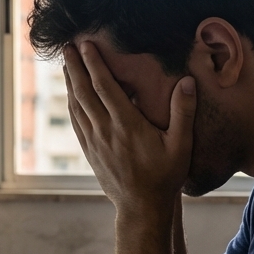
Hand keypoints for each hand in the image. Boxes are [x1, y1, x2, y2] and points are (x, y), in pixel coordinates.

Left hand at [63, 42, 195, 214]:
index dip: (94, 64)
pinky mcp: (90, 152)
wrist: (142, 207)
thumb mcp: (181, 146)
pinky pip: (77, 122)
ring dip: (70, 83)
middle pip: (84, 92)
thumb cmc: (165, 176)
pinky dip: (72, 104)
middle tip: (67, 46)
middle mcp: (105, 131)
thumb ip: (184, 112)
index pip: (105, 87)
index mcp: (127, 125)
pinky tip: (71, 95)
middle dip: (75, 67)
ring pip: (77, 106)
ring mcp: (94, 142)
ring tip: (65, 64)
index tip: (86, 45)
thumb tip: (187, 82)